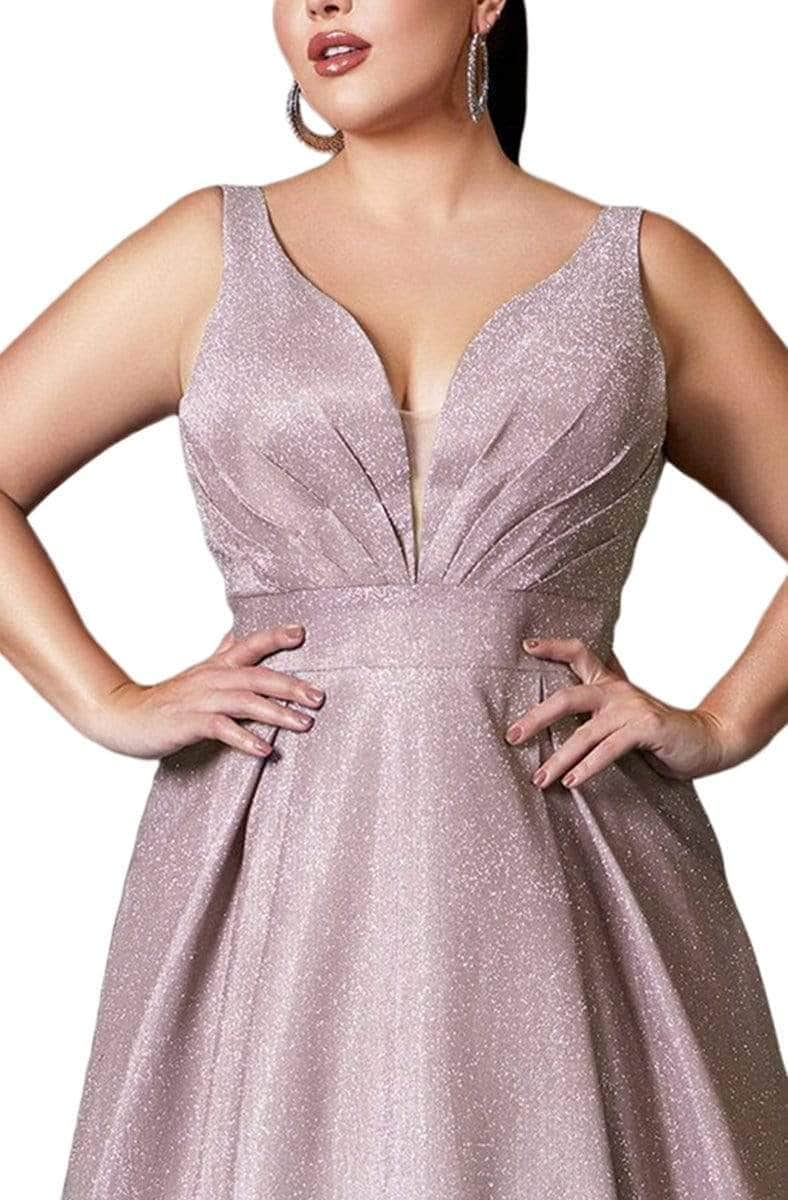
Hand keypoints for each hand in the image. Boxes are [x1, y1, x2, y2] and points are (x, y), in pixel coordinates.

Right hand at [87, 624, 324, 759]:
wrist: (122, 715)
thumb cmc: (166, 699)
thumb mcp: (198, 674)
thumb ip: (220, 656)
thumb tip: (236, 636)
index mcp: (217, 666)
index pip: (250, 645)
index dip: (275, 637)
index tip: (301, 633)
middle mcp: (213, 678)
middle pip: (258, 675)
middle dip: (291, 685)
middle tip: (319, 697)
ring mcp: (201, 700)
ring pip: (246, 701)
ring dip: (278, 712)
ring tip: (304, 724)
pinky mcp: (190, 723)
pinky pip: (223, 728)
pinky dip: (246, 739)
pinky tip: (265, 750)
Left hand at [504, 635, 732, 787]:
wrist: (707, 740)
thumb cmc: (657, 734)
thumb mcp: (623, 718)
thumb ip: (597, 715)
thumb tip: (556, 721)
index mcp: (610, 684)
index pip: (579, 653)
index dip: (553, 646)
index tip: (526, 646)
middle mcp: (617, 691)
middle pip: (567, 697)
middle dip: (535, 718)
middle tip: (511, 737)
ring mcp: (631, 708)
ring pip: (584, 733)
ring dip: (558, 759)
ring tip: (540, 779)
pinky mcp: (646, 728)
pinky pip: (609, 749)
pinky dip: (588, 766)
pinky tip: (572, 781)